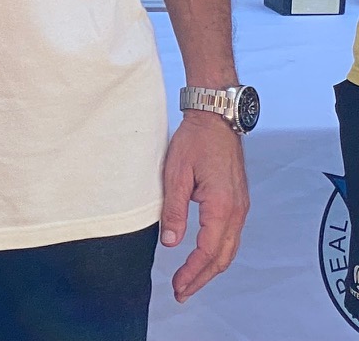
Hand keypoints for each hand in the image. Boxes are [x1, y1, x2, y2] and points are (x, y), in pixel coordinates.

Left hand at [160, 111, 248, 301]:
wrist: (216, 119)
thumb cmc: (195, 142)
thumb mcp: (176, 174)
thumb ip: (174, 210)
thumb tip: (171, 243)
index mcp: (222, 207)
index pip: (208, 251)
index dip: (192, 272)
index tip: (177, 286)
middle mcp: (237, 212)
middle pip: (222, 257)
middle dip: (202, 278)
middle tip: (181, 293)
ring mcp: (241, 208)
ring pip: (229, 249)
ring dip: (210, 268)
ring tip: (190, 281)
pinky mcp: (238, 202)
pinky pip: (231, 236)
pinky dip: (218, 252)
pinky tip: (204, 257)